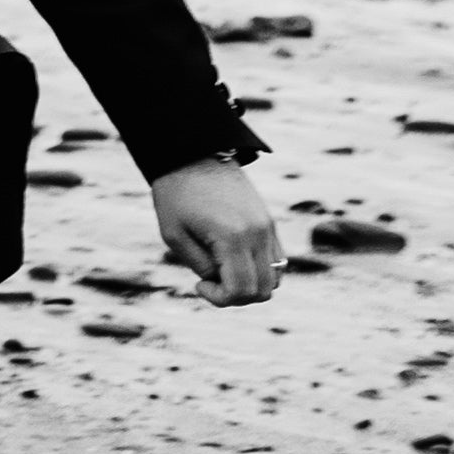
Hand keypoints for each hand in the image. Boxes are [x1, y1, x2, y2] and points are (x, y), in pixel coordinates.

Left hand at [151, 158, 280, 304]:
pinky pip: (278, 260)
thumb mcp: (175, 236)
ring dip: (251, 285)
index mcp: (233, 237)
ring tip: (222, 270)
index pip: (242, 290)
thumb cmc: (176, 195)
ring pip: (276, 278)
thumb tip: (222, 283)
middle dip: (236, 296)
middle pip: (264, 290)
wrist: (193, 155)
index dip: (220, 299)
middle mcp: (259, 234)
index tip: (198, 283)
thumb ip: (201, 266)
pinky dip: (260, 271)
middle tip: (209, 280)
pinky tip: (233, 261)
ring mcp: (268, 227)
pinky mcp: (269, 222)